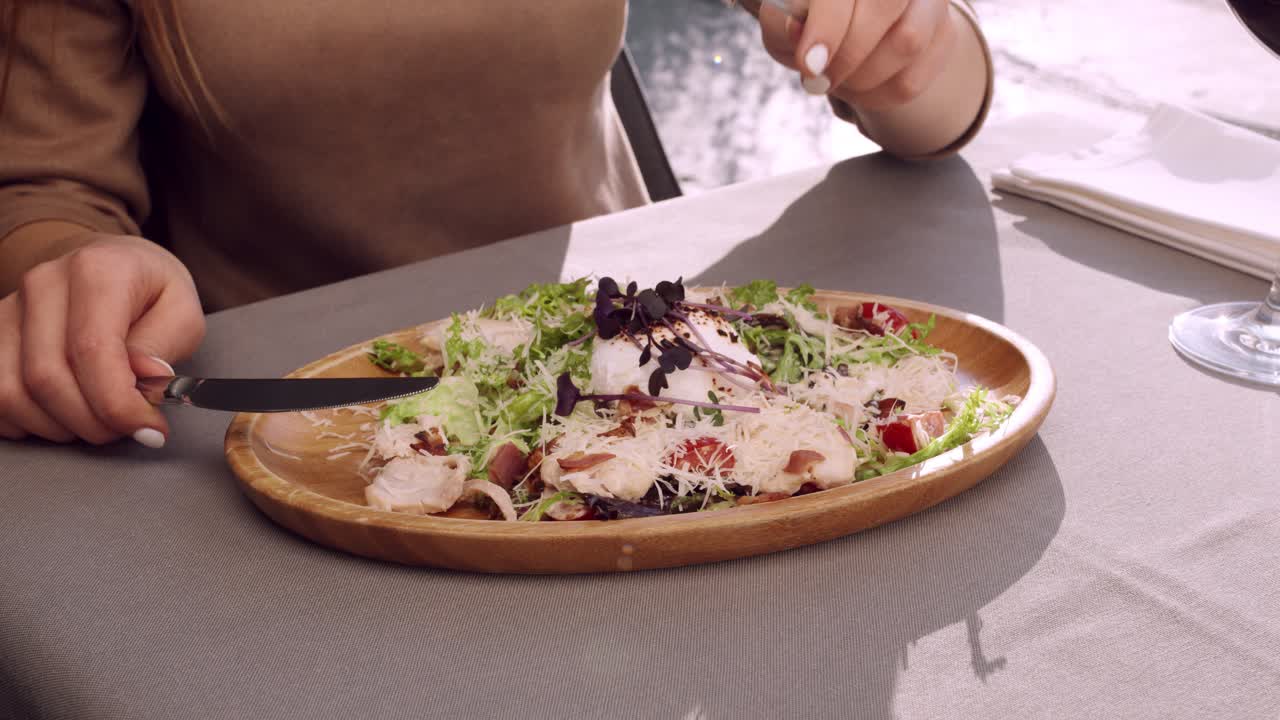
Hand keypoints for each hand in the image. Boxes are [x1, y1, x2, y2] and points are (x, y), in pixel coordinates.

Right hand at [0, 234, 205, 446]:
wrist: (111, 265)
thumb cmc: (150, 291)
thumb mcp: (182, 311)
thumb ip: (163, 345)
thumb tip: (144, 380)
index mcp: (96, 272)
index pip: (91, 350)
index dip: (117, 403)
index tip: (148, 428)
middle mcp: (43, 285)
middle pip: (46, 377)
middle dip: (90, 422)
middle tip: (126, 428)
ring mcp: (9, 309)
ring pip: (10, 392)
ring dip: (57, 426)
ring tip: (97, 420)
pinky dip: (25, 422)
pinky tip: (62, 416)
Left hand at [759, 0, 957, 110]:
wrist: (850, 23)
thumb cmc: (809, 15)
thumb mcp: (784, 16)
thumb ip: (782, 21)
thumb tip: (797, 30)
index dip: (829, 27)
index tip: (809, 65)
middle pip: (887, 5)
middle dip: (848, 54)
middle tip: (820, 76)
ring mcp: (931, 0)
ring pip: (908, 42)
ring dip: (861, 78)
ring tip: (837, 78)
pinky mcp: (944, 35)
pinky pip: (913, 79)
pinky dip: (876, 97)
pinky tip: (857, 87)